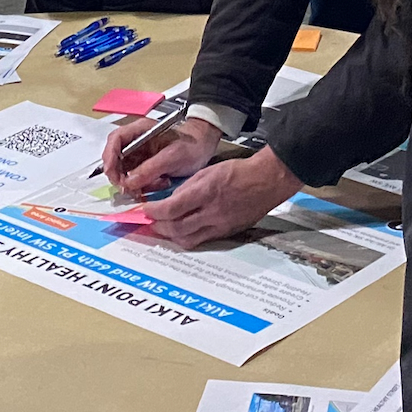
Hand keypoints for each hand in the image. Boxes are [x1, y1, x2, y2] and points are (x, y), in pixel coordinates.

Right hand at [104, 112, 217, 196]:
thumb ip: (149, 168)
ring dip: (134, 183)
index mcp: (140, 130)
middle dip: (120, 176)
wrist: (206, 146)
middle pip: (115, 158)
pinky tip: (160, 184)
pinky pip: (136, 179)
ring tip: (154, 185)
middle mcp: (136, 141)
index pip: (115, 140)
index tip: (113, 175)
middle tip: (130, 189)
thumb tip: (128, 182)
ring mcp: (140, 154)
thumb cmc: (192, 144)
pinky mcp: (146, 166)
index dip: (109, 157)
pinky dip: (143, 186)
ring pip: (124, 172)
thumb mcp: (172, 156)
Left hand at [143, 146, 301, 249]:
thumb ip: (188, 187)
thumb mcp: (208, 171)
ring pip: (187, 239)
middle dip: (159, 226)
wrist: (266, 181)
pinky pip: (202, 240)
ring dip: (171, 236)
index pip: (172, 208)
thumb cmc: (238, 171)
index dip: (154, 212)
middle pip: (177, 228)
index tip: (145, 210)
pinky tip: (182, 231)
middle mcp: (212, 211)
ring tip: (163, 228)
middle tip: (151, 221)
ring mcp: (220, 225)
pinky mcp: (227, 233)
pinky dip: (188, 237)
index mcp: (206, 191)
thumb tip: (171, 201)